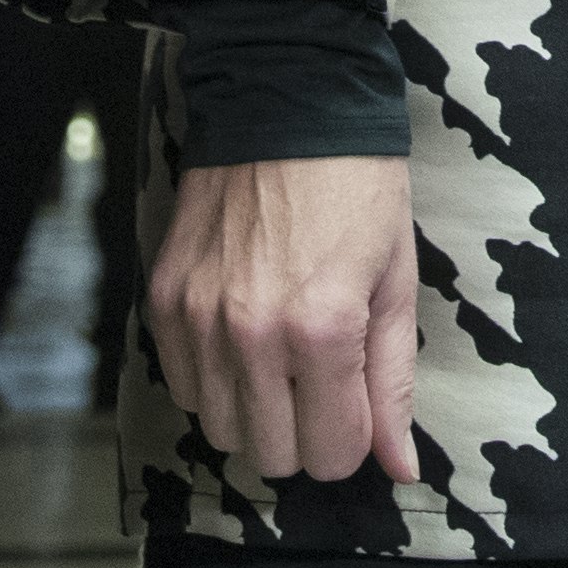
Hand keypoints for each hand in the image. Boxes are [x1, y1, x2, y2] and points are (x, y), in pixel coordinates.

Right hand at [147, 157, 418, 486]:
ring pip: (222, 429)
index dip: (351, 442)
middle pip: (272, 455)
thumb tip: (401, 467)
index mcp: (323, 330)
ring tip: (282, 358)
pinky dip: (214, 380)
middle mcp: (252, 333)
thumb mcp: (396, 283)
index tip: (356, 407)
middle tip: (322, 385)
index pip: (331, 454)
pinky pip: (184, 386)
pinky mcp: (165, 298)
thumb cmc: (358, 189)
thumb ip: (393, 384)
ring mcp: (199, 317)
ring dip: (256, 411)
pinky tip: (243, 339)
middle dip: (305, 435)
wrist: (288, 100)